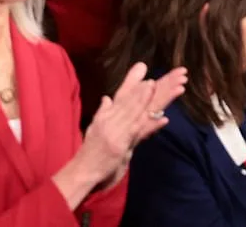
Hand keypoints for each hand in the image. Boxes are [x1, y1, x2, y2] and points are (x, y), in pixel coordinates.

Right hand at [77, 63, 186, 185]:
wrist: (82, 170)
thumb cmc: (89, 150)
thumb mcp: (94, 127)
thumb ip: (102, 112)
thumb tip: (107, 98)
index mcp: (105, 117)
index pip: (121, 99)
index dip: (133, 87)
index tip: (144, 75)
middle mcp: (109, 121)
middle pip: (128, 103)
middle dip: (140, 90)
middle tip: (152, 79)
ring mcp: (115, 133)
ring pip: (132, 114)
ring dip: (144, 100)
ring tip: (154, 88)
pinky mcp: (120, 146)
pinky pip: (137, 133)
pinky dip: (151, 125)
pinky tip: (163, 119)